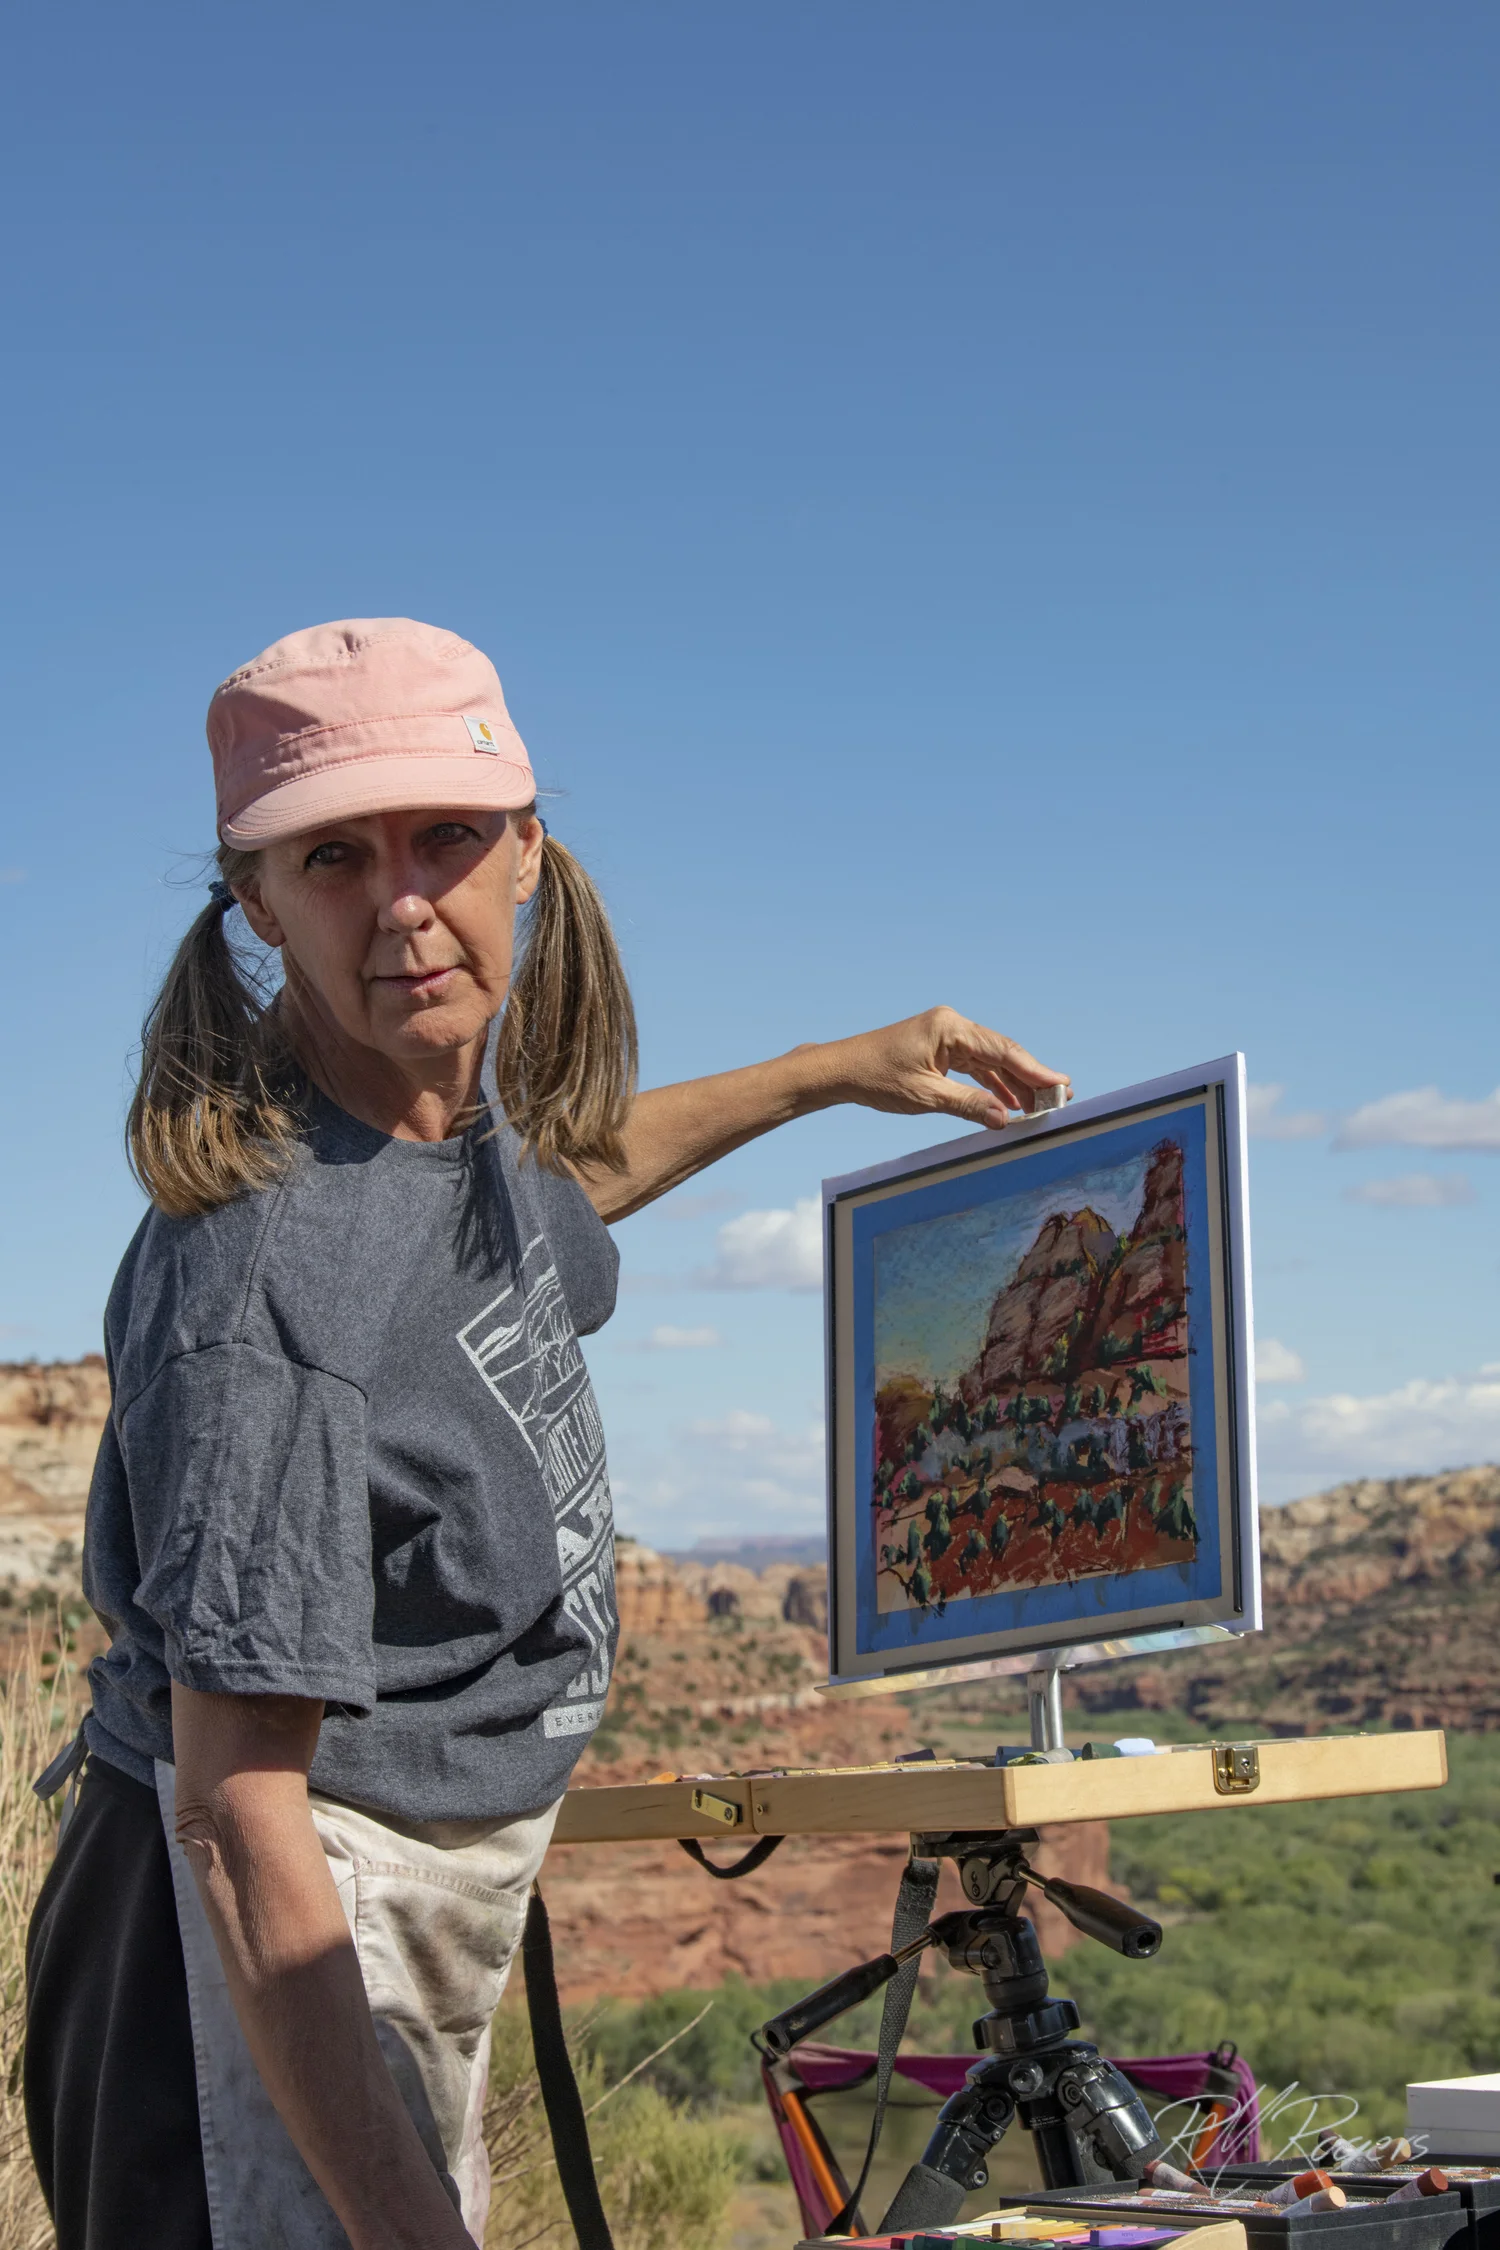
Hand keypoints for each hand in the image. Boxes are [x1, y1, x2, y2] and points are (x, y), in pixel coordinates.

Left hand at [812, 1006, 1069, 1131]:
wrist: (842, 1070)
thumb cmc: (876, 1078)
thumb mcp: (925, 1096)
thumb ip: (969, 1106)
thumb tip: (1006, 1119)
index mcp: (950, 1027)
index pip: (1002, 1050)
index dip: (1035, 1070)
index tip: (1062, 1085)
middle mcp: (953, 1025)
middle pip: (1002, 1053)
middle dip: (1031, 1078)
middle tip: (1060, 1100)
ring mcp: (947, 1036)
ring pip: (992, 1061)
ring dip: (1014, 1083)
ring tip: (1041, 1106)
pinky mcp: (941, 1048)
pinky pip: (976, 1066)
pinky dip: (992, 1084)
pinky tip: (1011, 1102)